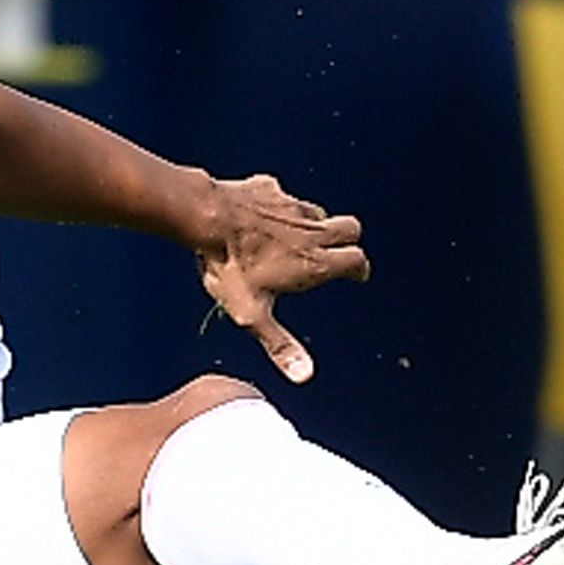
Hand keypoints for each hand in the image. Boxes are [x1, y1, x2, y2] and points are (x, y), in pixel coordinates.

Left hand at [196, 174, 370, 382]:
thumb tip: (304, 376)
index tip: (357, 274)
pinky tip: (263, 215)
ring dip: (318, 224)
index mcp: (313, 262)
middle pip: (351, 228)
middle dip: (349, 241)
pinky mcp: (268, 188)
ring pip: (319, 211)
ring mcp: (290, 205)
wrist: (204, 217)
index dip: (359, 268)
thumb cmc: (229, 266)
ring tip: (301, 237)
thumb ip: (279, 345)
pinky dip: (281, 206)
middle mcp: (310, 231)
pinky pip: (283, 195)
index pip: (356, 260)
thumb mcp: (252, 314)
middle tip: (339, 252)